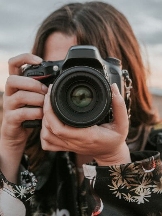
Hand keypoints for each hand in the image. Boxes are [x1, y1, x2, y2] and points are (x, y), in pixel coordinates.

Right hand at [0, 53, 47, 181]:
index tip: (39, 60)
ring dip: (36, 99)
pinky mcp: (11, 119)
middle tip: (45, 91)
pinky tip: (42, 115)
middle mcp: (9, 93)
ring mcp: (8, 106)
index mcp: (16, 84)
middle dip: (32, 83)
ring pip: (19, 96)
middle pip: (13, 79)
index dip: (24, 58)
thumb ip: (41, 88)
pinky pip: (22, 113)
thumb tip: (58, 79)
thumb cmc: (30, 113)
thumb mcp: (35, 98)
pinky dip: (35, 113)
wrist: (18, 133)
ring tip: (46, 104)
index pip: (13, 63)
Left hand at [41, 83, 130, 165]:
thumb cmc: (114, 139)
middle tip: (49, 95)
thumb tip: (113, 88)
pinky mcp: (66, 147)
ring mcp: (69, 146)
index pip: (60, 127)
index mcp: (86, 135)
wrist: (110, 154)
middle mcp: (74, 142)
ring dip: (43, 121)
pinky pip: (48, 144)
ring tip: (48, 106)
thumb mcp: (122, 124)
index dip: (50, 110)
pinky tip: (48, 123)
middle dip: (45, 110)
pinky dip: (44, 134)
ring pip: (46, 136)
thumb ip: (119, 106)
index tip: (52, 94)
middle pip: (49, 129)